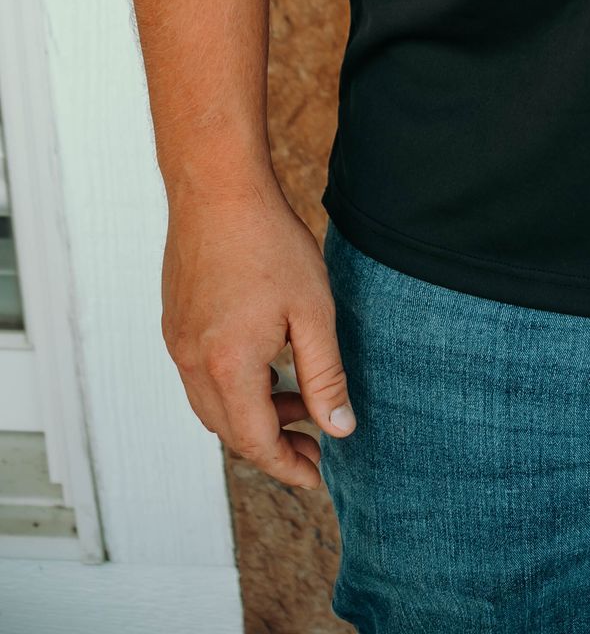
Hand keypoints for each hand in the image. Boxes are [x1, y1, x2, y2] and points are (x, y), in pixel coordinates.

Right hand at [161, 181, 354, 489]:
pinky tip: (267, 366)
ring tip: (297, 400)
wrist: (217, 188)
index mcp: (228, 367)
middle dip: (273, 444)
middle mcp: (193, 363)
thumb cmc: (270, 243)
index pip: (255, 442)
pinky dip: (233, 388)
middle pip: (230, 431)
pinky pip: (201, 378)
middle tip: (315, 441)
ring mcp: (178, 344)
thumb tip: (338, 429)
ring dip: (252, 415)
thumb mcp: (313, 311)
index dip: (287, 465)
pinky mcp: (175, 324)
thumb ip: (324, 375)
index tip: (316, 476)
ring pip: (212, 407)